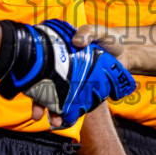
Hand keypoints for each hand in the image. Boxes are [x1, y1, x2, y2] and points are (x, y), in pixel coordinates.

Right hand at [0, 21, 135, 126]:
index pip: (41, 67)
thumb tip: (77, 41)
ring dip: (54, 111)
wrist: (127, 52)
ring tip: (56, 122)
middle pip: (45, 86)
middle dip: (40, 102)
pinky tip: (67, 120)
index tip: (28, 89)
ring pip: (58, 98)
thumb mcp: (98, 31)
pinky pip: (74, 103)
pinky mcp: (84, 91)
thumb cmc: (108, 39)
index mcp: (60, 53)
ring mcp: (73, 81)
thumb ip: (89, 32)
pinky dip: (70, 112)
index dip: (32, 78)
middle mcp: (63, 69)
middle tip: (38, 115)